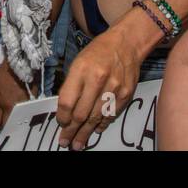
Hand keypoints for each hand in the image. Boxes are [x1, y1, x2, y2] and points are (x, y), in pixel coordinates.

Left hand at [0, 58, 37, 130]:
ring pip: (20, 120)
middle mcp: (9, 105)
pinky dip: (28, 113)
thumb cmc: (5, 72)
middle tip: (10, 123)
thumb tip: (2, 114)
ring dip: (19, 120)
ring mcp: (22, 103)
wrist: (20, 62)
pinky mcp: (32, 100)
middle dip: (8, 126)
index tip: (1, 123)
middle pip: (8, 125)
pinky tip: (28, 111)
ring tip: (20, 118)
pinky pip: (29, 112)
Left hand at [54, 13, 150, 150]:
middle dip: (71, 131)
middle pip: (81, 113)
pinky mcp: (126, 94)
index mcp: (81, 69)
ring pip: (96, 118)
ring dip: (85, 133)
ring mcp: (114, 88)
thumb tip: (65, 110)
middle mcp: (97, 80)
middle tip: (65, 142)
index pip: (67, 101)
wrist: (127, 43)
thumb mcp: (78, 62)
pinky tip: (94, 131)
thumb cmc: (98, 52)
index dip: (62, 117)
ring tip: (78, 144)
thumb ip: (72, 85)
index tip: (60, 124)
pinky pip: (111, 115)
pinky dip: (102, 125)